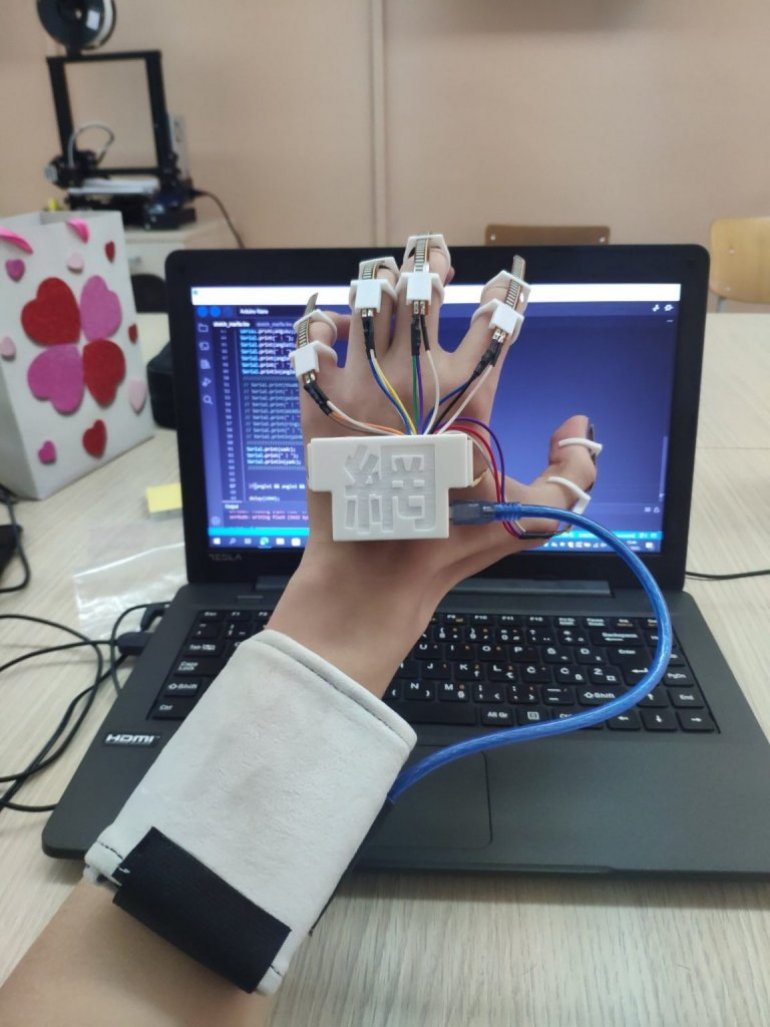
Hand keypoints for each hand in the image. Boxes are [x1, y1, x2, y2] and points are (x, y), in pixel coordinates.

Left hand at [269, 239, 597, 693]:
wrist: (372, 575)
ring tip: (389, 273)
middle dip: (435, 265)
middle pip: (428, 295)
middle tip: (437, 255)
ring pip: (372, 304)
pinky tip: (333, 321)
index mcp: (468, 402)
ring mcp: (365, 388)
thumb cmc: (446, 547)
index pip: (497, 325)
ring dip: (383, 283)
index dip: (507, 296)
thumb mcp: (529, 521)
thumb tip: (580, 424)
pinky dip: (322, 323)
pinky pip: (312, 341)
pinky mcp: (320, 404)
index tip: (509, 283)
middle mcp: (417, 382)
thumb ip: (573, 474)